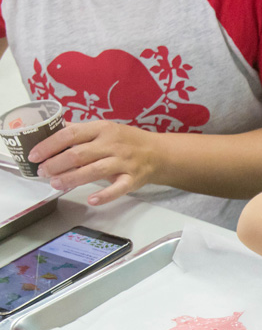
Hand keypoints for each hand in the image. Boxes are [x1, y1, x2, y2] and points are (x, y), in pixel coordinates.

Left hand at [29, 120, 158, 204]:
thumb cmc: (127, 141)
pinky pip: (118, 188)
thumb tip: (49, 131)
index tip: (34, 155)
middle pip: (79, 154)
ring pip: (94, 171)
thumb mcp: (104, 129)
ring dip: (72, 178)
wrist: (159, 153)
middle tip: (42, 172)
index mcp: (102, 129)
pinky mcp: (133, 179)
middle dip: (56, 164)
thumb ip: (79, 131)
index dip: (49, 145)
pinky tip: (91, 200)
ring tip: (56, 184)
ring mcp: (124, 162)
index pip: (70, 135)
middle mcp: (112, 144)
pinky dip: (105, 195)